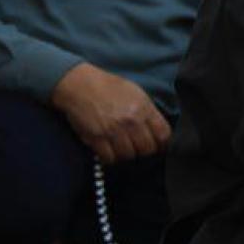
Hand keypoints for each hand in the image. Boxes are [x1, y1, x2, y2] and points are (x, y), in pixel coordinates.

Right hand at [50, 63, 169, 163]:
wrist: (79, 85)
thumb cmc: (108, 86)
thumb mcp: (136, 93)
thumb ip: (148, 111)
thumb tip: (156, 130)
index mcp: (144, 108)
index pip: (163, 135)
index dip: (162, 144)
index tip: (158, 146)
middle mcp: (131, 121)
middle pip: (147, 149)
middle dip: (144, 151)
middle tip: (138, 148)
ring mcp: (114, 131)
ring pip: (129, 156)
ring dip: (127, 155)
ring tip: (123, 149)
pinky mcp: (97, 139)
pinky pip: (110, 158)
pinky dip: (111, 158)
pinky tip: (110, 151)